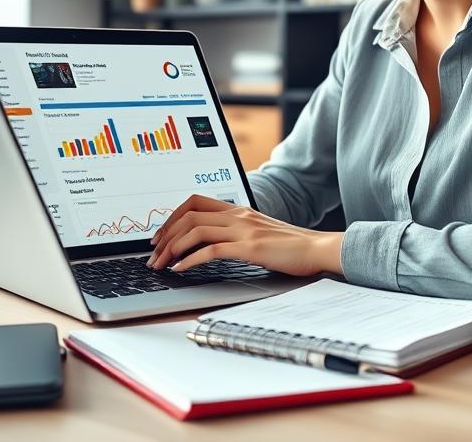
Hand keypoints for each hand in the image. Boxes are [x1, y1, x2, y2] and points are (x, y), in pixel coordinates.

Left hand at [145, 194, 342, 276]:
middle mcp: (238, 215)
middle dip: (165, 235)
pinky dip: (190, 260)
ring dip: (172, 248)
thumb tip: (210, 244)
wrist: (318, 249)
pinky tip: (181, 270)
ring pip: (195, 230)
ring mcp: (244, 230)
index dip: (172, 217)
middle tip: (153, 254)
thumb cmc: (291, 246)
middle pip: (189, 215)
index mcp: (239, 210)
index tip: (160, 235)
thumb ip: (237, 232)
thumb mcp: (259, 233)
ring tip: (161, 265)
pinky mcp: (250, 247)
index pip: (195, 202)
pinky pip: (212, 249)